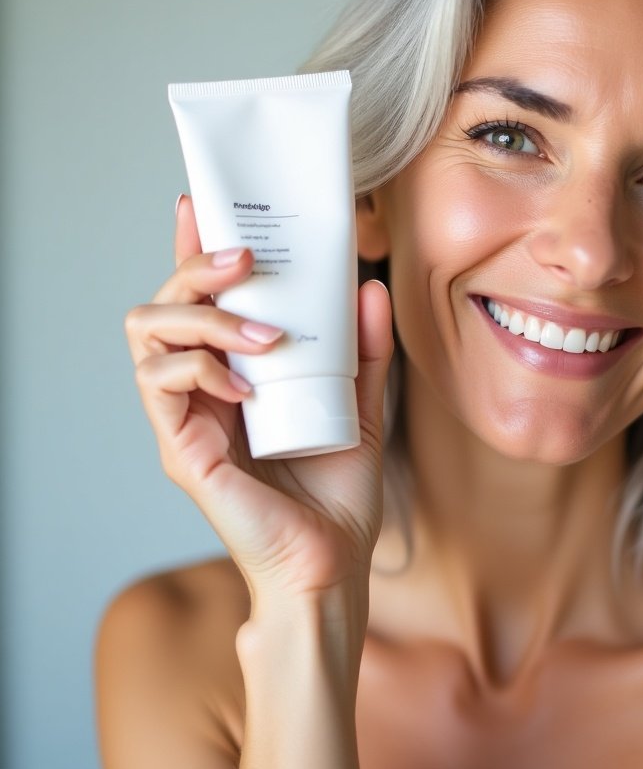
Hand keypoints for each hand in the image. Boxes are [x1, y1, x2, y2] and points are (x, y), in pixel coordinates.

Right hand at [125, 194, 392, 606]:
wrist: (331, 563)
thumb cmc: (338, 491)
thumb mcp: (362, 405)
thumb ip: (367, 349)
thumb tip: (368, 286)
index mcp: (236, 373)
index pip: (202, 299)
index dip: (193, 249)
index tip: (201, 205)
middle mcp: (203, 388)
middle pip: (165, 303)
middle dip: (195, 268)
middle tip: (245, 260)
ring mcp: (186, 417)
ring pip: (148, 334)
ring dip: (203, 318)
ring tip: (262, 334)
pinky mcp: (182, 449)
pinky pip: (161, 386)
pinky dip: (200, 369)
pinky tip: (247, 385)